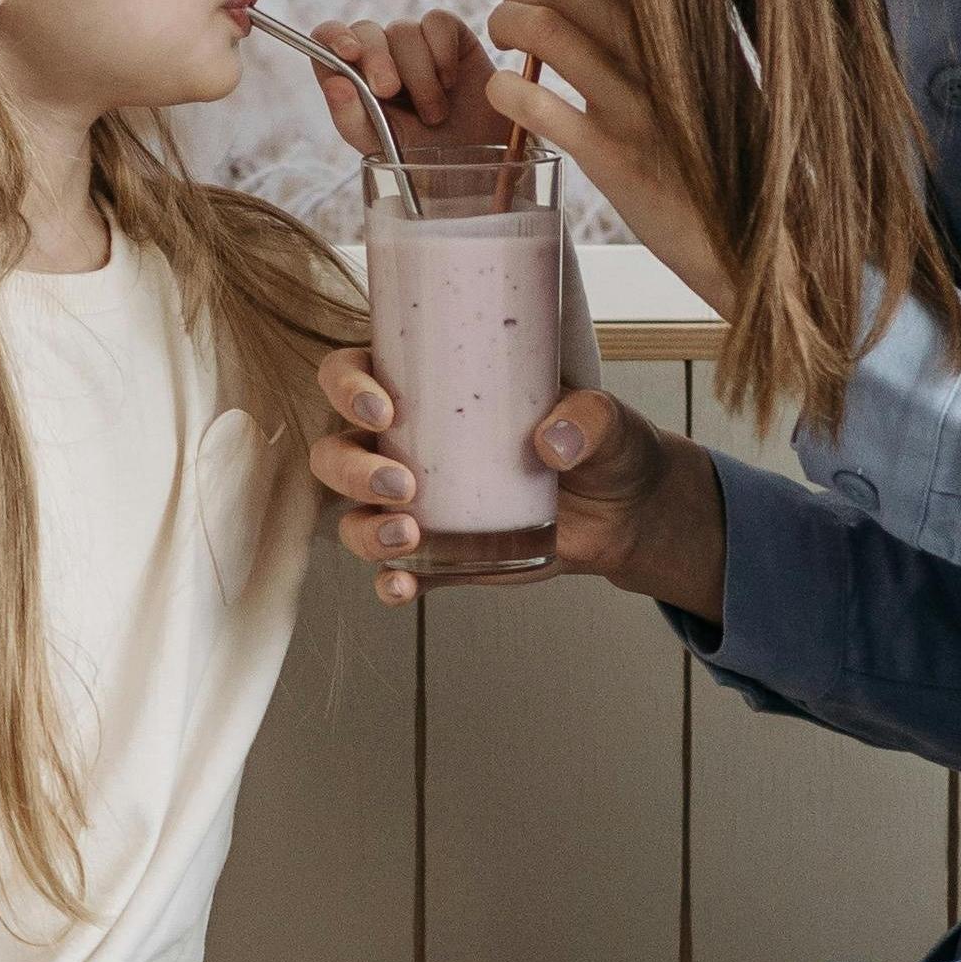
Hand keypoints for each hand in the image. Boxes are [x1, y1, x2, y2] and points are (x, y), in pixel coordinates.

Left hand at [305, 9, 521, 162]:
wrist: (474, 161)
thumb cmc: (421, 156)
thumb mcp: (379, 145)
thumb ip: (351, 116)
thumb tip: (334, 83)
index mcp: (353, 76)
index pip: (326, 38)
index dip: (333, 37)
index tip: (348, 53)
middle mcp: (379, 53)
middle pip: (365, 30)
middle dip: (376, 59)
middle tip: (389, 91)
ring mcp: (413, 41)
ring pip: (403, 30)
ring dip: (419, 75)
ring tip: (434, 113)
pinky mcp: (447, 34)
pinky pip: (437, 22)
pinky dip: (442, 53)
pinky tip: (450, 83)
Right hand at [308, 348, 726, 621]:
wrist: (624, 511)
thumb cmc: (600, 444)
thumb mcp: (604, 418)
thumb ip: (587, 419)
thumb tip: (553, 441)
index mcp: (427, 390)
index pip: (351, 375)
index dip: (347, 387)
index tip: (385, 408)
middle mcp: (406, 445)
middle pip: (336, 451)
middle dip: (352, 470)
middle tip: (402, 485)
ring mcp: (416, 505)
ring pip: (352, 515)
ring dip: (366, 529)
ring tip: (410, 536)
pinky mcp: (437, 556)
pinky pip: (394, 572)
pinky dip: (390, 583)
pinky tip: (403, 586)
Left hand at [481, 0, 731, 310]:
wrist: (762, 234)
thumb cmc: (728, 156)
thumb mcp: (712, 76)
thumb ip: (668, 34)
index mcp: (686, 26)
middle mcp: (664, 54)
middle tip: (509, 14)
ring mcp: (639, 105)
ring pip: (548, 29)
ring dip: (506, 23)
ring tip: (500, 40)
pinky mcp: (616, 158)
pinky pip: (543, 106)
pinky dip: (508, 89)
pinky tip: (503, 93)